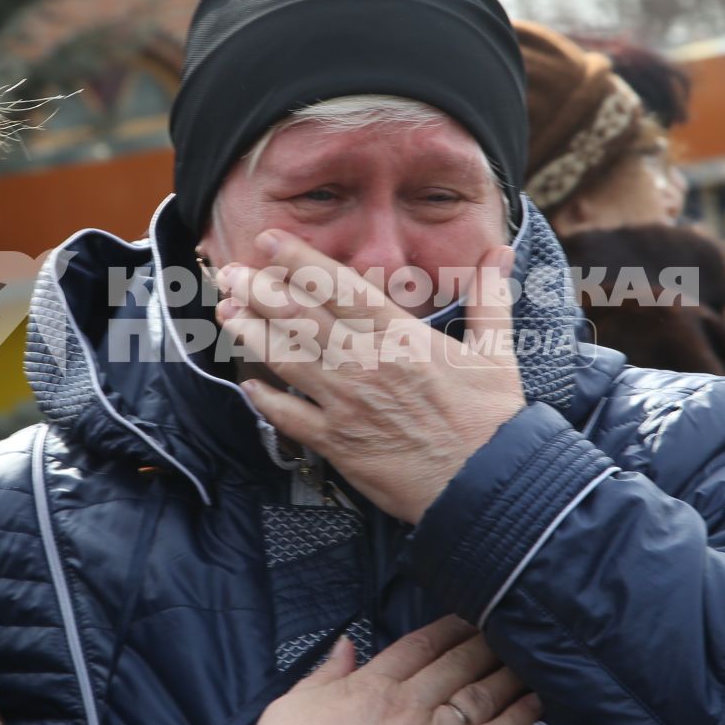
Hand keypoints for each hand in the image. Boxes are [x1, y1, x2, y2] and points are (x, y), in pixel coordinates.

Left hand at [217, 232, 525, 522]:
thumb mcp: (496, 350)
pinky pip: (288, 417)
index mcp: (400, 335)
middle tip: (229, 272)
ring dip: (251, 334)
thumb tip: (499, 250)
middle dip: (259, 291)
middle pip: (300, 317)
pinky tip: (246, 385)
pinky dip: (264, 400)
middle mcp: (365, 362)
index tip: (269, 241)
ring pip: (285, 360)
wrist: (485, 484)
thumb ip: (488, 296)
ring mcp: (346, 403)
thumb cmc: (492, 418)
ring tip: (225, 313)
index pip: (339, 286)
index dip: (298, 261)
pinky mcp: (337, 443)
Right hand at [238, 615, 540, 724]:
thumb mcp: (294, 703)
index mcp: (370, 684)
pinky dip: (517, 720)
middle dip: (486, 643)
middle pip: (457, 664)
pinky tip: (536, 703)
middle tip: (512, 627)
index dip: (450, 628)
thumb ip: (326, 671)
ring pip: (479, 697)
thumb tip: (348, 642)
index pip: (421, 645)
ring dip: (507, 674)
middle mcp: (406, 706)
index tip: (471, 615)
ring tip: (532, 658)